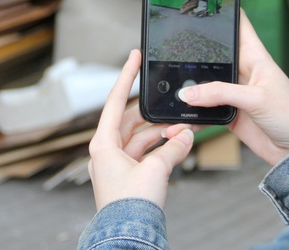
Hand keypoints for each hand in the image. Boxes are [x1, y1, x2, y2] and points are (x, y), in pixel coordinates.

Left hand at [87, 49, 193, 210]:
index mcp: (103, 143)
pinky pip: (145, 153)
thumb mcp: (155, 170)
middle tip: (170, 102)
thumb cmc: (130, 206)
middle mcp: (106, 150)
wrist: (128, 237)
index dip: (126, 76)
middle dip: (154, 113)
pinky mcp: (128, 177)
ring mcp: (116, 164)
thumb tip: (185, 135)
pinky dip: (161, 148)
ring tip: (182, 129)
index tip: (133, 57)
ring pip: (140, 137)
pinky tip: (178, 145)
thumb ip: (172, 148)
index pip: (116, 101)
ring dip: (161, 133)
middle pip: (131, 119)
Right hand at [165, 9, 288, 165]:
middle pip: (213, 55)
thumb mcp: (256, 99)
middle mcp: (243, 71)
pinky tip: (179, 121)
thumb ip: (221, 93)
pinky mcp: (229, 113)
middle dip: (193, 54)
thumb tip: (188, 93)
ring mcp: (234, 93)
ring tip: (169, 90)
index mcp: (255, 57)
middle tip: (169, 50)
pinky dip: (192, 117)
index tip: (204, 1)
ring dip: (190, 90)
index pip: (240, 25)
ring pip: (205, 85)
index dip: (225, 12)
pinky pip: (205, 112)